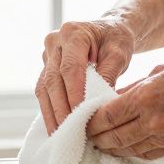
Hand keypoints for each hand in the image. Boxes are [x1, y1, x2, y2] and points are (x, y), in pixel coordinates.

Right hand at [36, 18, 135, 134]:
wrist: (109, 29)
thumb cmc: (116, 40)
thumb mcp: (119, 54)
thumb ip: (109, 74)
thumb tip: (98, 103)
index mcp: (73, 32)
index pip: (70, 68)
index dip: (73, 94)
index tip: (80, 115)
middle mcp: (54, 41)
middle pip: (53, 80)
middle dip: (60, 108)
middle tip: (69, 131)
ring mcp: (47, 53)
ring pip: (43, 87)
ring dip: (51, 112)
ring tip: (59, 134)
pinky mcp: (46, 66)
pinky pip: (44, 89)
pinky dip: (49, 108)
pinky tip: (56, 126)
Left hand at [87, 54, 163, 159]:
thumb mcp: (160, 70)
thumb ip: (135, 88)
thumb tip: (113, 100)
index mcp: (146, 97)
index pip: (106, 118)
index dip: (90, 123)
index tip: (83, 122)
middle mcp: (155, 122)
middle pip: (114, 139)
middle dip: (97, 139)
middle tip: (88, 137)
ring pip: (131, 150)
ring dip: (115, 148)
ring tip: (104, 144)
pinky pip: (150, 154)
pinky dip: (136, 151)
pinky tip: (129, 146)